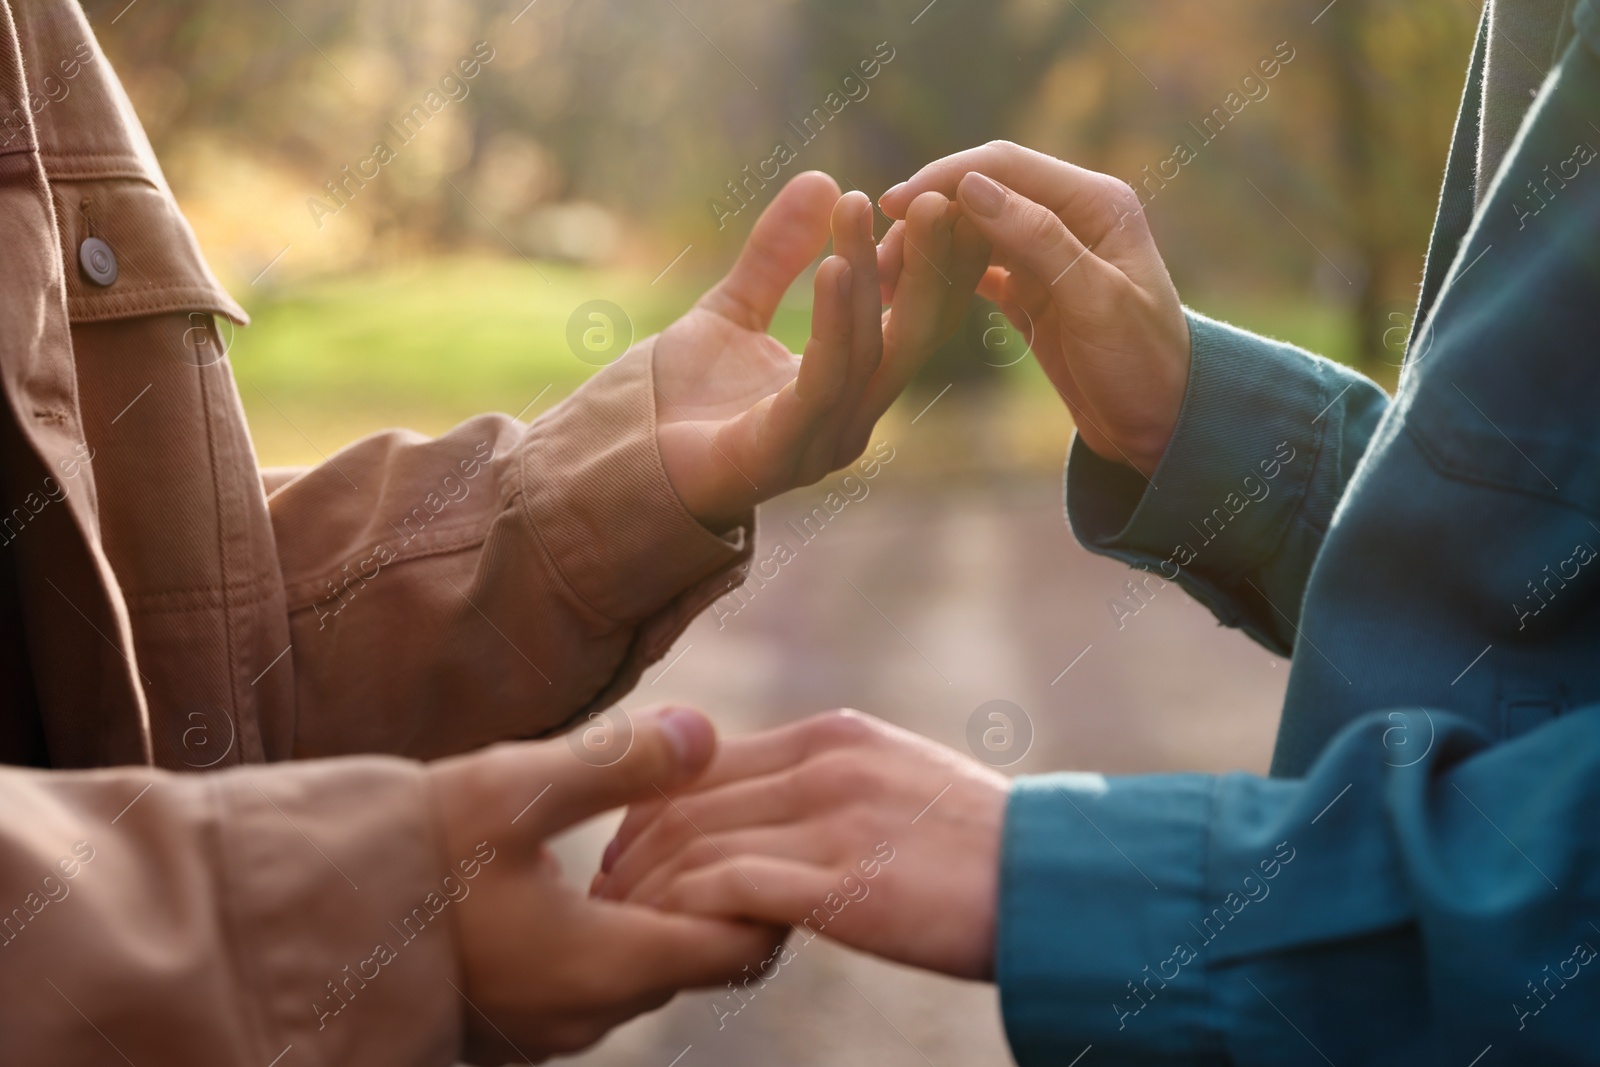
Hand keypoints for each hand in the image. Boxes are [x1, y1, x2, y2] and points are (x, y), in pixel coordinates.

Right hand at [427, 707, 781, 1063]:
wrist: (289, 930)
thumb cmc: (402, 856)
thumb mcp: (511, 790)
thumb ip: (617, 761)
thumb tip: (704, 732)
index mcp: (607, 967)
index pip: (741, 948)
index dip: (769, 892)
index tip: (766, 833)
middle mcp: (588, 1015)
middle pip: (696, 957)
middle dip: (714, 887)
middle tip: (710, 814)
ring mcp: (547, 1029)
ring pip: (643, 967)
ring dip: (657, 906)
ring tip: (648, 832)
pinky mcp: (510, 1023)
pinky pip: (592, 978)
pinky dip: (611, 927)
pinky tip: (587, 869)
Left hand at [590, 710, 1008, 980]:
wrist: (1059, 883)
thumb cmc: (982, 850)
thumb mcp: (897, 787)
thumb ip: (831, 789)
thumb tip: (773, 820)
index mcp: (832, 734)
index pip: (701, 760)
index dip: (649, 808)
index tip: (630, 854)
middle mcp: (823, 762)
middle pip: (683, 799)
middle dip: (631, 854)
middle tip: (610, 902)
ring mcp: (832, 818)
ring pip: (694, 844)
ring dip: (649, 895)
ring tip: (632, 936)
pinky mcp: (843, 881)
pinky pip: (727, 891)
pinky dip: (690, 919)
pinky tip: (686, 952)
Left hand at [654, 171, 987, 529]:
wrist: (625, 462)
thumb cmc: (683, 399)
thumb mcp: (735, 307)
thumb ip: (776, 254)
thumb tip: (823, 179)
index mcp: (853, 390)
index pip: (913, 320)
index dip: (930, 259)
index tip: (939, 192)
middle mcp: (852, 419)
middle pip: (914, 337)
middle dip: (931, 266)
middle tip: (937, 195)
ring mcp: (823, 441)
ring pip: (868, 350)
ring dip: (871, 274)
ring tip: (861, 207)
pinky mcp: (784, 451)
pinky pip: (824, 381)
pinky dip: (836, 323)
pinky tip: (836, 267)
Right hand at [881, 142, 1191, 476]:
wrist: (1165, 426)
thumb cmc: (1145, 365)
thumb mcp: (1095, 302)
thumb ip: (1038, 240)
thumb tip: (971, 187)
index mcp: (1095, 202)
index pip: (1004, 166)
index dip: (944, 178)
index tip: (891, 204)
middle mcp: (1070, 216)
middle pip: (980, 194)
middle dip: (925, 217)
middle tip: (875, 256)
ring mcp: (1047, 253)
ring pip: (970, 232)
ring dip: (927, 249)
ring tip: (883, 280)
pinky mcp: (1031, 291)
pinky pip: (975, 269)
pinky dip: (941, 278)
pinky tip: (906, 297)